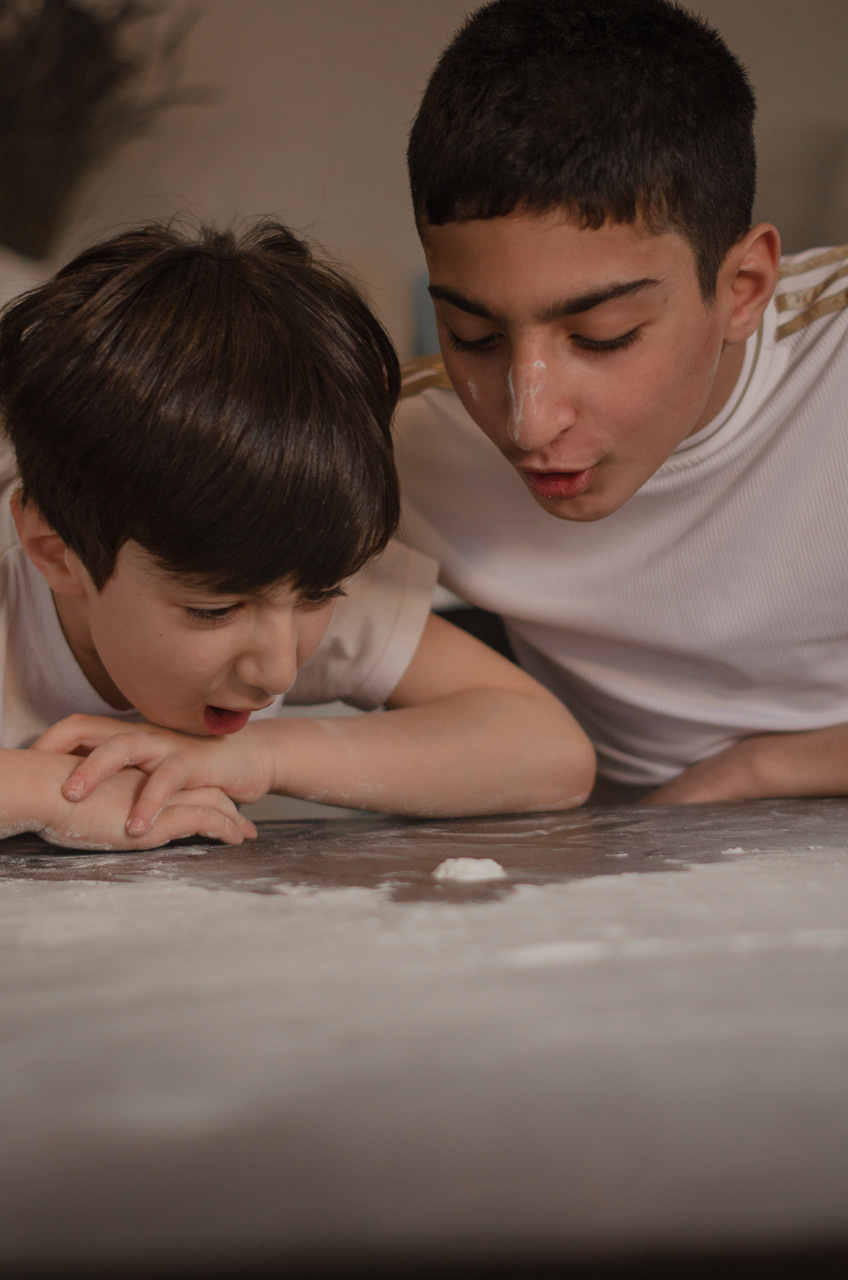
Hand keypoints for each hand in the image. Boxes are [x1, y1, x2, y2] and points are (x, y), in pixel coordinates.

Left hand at [32, 714, 271, 836]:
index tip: (26, 763)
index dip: (49, 740)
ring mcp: (166, 746)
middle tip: (35, 779)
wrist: (247, 761)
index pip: (78, 727)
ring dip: (95, 771)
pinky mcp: (193, 763)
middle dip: (60, 753)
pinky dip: (149, 804)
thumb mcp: (147, 770)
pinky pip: (167, 779)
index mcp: (126, 735)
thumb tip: (69, 790)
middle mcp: (141, 735)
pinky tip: (136, 827)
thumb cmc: (191, 770)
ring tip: (73, 799)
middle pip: (92, 731)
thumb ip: (117, 775)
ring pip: (124, 747)